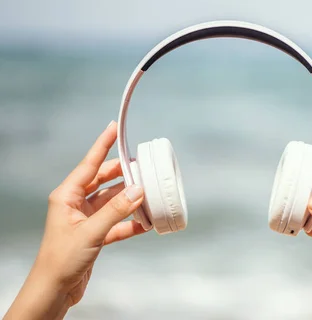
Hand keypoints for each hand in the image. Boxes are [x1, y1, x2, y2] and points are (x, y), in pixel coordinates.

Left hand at [4, 121, 147, 319]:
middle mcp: (75, 204)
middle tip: (143, 165)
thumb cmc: (61, 260)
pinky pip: (117, 222)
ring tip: (149, 193)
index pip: (89, 164)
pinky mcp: (95, 234)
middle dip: (123, 173)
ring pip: (113, 201)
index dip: (102, 145)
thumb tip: (139, 190)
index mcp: (66, 196)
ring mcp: (86, 219)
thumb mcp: (91, 232)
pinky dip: (130, 222)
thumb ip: (116, 210)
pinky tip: (146, 223)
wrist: (55, 290)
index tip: (114, 128)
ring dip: (130, 199)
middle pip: (104, 180)